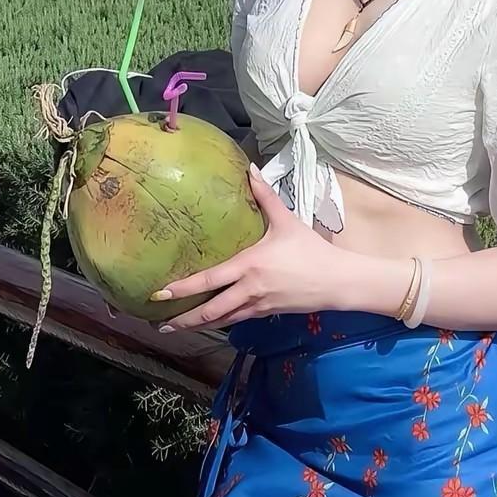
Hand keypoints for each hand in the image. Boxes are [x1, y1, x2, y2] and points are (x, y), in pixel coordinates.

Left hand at [151, 166, 358, 332]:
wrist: (337, 281)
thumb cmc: (310, 250)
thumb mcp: (286, 221)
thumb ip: (265, 196)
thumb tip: (250, 169)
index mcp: (249, 265)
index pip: (209, 280)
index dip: (183, 288)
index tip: (160, 293)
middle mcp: (249, 289)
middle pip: (210, 311)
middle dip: (184, 320)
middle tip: (161, 325)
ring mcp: (257, 305)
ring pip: (222, 320)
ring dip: (199, 325)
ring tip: (178, 328)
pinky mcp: (266, 313)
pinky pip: (237, 320)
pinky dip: (221, 322)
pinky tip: (211, 322)